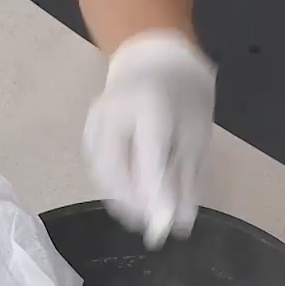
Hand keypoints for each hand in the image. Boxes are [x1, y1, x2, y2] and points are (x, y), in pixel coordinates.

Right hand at [83, 30, 215, 248]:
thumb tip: (179, 221)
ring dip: (122, 201)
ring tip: (144, 217)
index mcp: (148, 105)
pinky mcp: (88, 131)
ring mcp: (96, 121)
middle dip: (135, 204)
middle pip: (116, 169)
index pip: (148, 157)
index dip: (155, 195)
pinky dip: (113, 188)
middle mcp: (114, 112)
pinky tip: (130, 199)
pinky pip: (97, 167)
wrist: (154, 57)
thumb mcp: (196, 135)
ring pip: (102, 172)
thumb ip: (185, 178)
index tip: (166, 226)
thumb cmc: (184, 96)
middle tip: (155, 228)